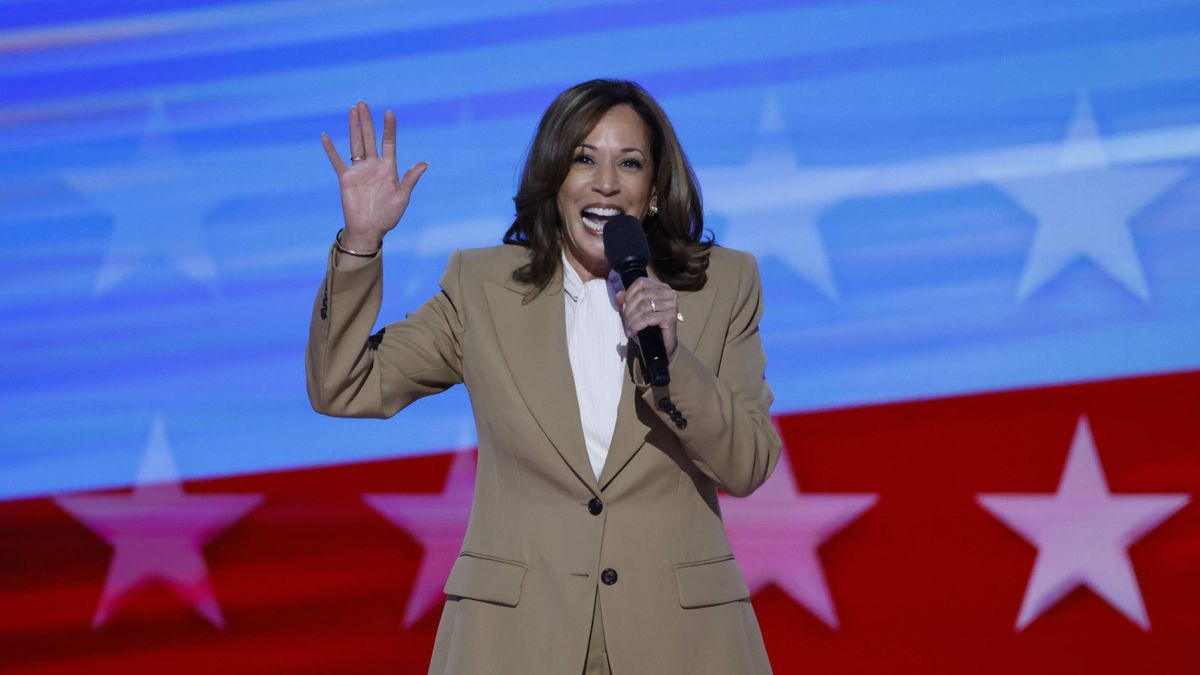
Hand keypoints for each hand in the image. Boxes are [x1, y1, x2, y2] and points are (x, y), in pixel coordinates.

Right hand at [321, 101, 427, 249]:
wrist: (369, 230)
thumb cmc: (388, 216)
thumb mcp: (402, 197)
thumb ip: (410, 179)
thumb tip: (424, 163)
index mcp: (388, 168)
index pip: (389, 143)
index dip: (389, 128)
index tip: (389, 112)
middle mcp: (373, 165)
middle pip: (370, 138)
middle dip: (367, 121)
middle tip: (363, 103)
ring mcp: (359, 170)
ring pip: (355, 144)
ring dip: (353, 128)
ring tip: (352, 111)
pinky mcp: (345, 178)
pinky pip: (337, 160)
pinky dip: (331, 149)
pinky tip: (325, 136)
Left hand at [616, 277, 678, 357]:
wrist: (663, 345)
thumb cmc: (651, 326)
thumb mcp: (637, 311)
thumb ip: (628, 300)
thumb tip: (619, 295)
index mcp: (661, 287)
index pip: (641, 282)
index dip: (629, 293)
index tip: (623, 306)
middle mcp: (669, 293)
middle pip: (641, 295)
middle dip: (629, 309)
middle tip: (626, 321)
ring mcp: (671, 304)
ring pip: (643, 307)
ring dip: (632, 319)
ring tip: (630, 328)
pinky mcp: (670, 316)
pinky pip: (647, 318)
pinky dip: (637, 325)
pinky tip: (634, 331)